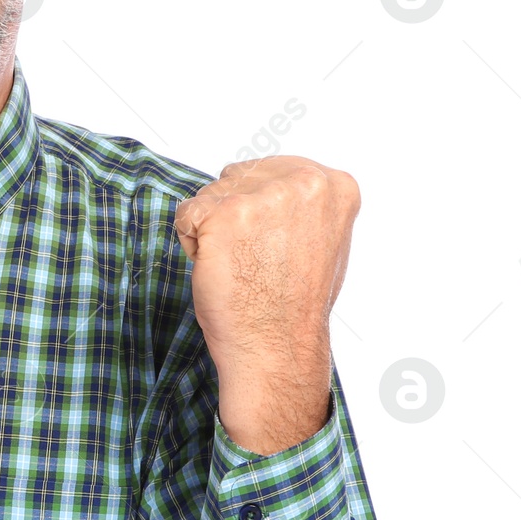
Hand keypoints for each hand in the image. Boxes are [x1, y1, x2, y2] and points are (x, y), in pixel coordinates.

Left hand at [173, 155, 359, 452]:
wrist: (277, 346)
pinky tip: (222, 270)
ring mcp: (264, 196)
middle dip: (233, 217)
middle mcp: (305, 182)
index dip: (259, 212)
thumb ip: (301, 203)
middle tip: (257, 260)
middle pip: (236, 178)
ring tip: (242, 266)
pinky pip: (185, 215)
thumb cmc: (293, 302)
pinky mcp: (225, 213)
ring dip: (212, 231)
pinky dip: (192, 245)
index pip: (267, 172)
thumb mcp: (321, 238)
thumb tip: (272, 183)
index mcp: (334, 184)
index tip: (276, 247)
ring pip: (209, 196)